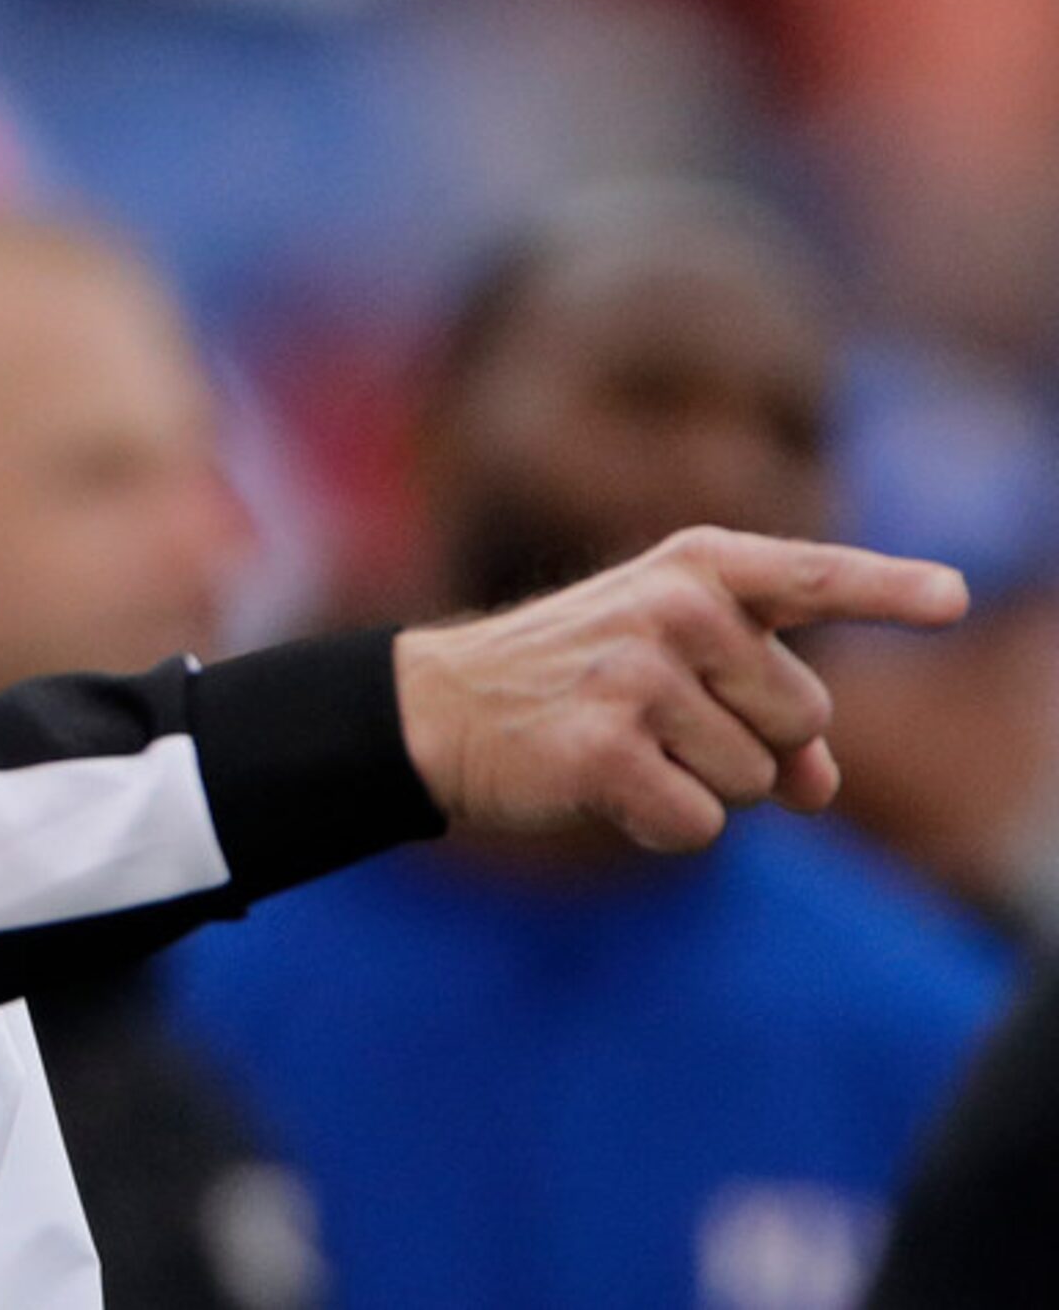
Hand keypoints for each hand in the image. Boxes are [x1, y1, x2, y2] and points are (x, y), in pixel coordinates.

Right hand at [393, 526, 967, 851]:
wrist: (440, 708)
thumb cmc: (574, 678)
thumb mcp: (673, 667)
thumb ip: (765, 708)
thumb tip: (821, 790)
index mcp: (696, 567)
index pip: (812, 576)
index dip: (890, 591)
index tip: (955, 598)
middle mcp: (671, 607)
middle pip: (805, 719)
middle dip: (753, 742)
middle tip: (660, 718)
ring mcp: (634, 677)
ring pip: (757, 782)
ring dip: (702, 786)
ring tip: (623, 745)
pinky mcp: (600, 750)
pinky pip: (701, 826)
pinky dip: (663, 827)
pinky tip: (606, 789)